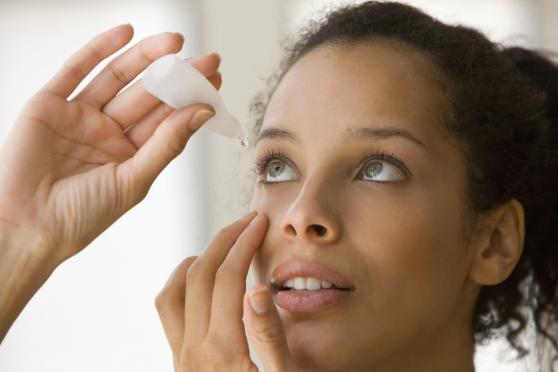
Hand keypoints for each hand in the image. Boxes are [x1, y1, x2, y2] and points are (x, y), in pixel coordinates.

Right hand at [0, 23, 220, 269]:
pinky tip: (126, 33)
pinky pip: (77, 70)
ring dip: (146, 57)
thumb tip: (203, 112)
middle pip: (149, 96)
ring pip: (118, 79)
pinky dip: (100, 49)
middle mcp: (108, 132)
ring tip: (176, 42)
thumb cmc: (83, 215)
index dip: (191, 99)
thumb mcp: (134, 180)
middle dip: (177, 76)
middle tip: (207, 59)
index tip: (215, 80)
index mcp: (131, 154)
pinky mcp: (50, 105)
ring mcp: (80, 116)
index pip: (167, 120)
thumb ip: (167, 144)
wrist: (27, 227)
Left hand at [155, 212, 299, 371]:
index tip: (258, 224)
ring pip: (173, 291)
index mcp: (222, 350)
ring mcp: (180, 356)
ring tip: (223, 246)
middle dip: (224, 240)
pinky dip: (182, 284)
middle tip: (246, 223)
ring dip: (197, 260)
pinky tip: (203, 281)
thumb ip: (269, 337)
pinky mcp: (178, 360)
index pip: (229, 278)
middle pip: (198, 275)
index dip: (245, 244)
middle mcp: (193, 350)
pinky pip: (168, 312)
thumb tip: (257, 291)